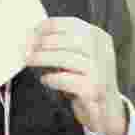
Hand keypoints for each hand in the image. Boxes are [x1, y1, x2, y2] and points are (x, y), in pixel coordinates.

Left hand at [27, 17, 126, 134]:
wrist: (107, 110)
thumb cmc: (87, 79)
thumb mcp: (81, 56)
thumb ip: (64, 44)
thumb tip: (32, 36)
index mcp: (99, 38)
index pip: (72, 23)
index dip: (49, 26)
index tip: (32, 31)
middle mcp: (102, 52)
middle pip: (68, 39)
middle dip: (44, 42)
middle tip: (27, 48)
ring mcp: (100, 71)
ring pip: (65, 58)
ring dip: (42, 58)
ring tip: (29, 61)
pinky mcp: (93, 90)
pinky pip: (66, 80)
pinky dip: (52, 78)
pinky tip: (45, 80)